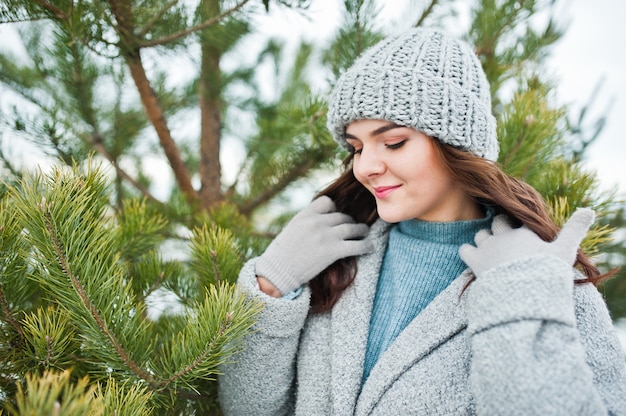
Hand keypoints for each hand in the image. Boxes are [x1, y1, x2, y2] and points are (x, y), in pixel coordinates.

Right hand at [255, 196, 372, 294]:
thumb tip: (320, 223)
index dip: (334, 209)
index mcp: (306, 215)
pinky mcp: (333, 251)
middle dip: (348, 222)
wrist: (277, 272)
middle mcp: (317, 222)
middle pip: (341, 216)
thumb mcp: (291, 230)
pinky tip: (370, 247)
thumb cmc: (281, 255)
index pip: (327, 202)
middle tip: (353, 228)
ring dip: (361, 230)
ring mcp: (326, 236)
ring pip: (352, 228)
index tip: (336, 216)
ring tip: (365, 233)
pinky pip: (356, 245)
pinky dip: (366, 246)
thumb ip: (306, 223)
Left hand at [459, 208, 593, 277]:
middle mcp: (504, 236)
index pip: (519, 220)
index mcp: (525, 232)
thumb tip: (589, 210)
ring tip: (492, 250)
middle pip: (498, 222)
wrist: (524, 293)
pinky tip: (474, 258)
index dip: (519, 225)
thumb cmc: (547, 272)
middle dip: (501, 227)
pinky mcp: (475, 261)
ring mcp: (488, 247)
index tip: (521, 230)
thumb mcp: (565, 250)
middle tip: (506, 239)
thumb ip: (575, 230)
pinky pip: (464, 249)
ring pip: (481, 234)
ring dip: (485, 239)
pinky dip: (467, 251)